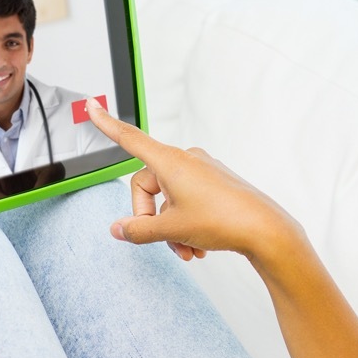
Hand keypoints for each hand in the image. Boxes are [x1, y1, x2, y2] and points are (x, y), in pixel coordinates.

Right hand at [86, 99, 301, 261]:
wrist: (266, 230)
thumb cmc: (223, 221)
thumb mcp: (172, 230)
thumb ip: (139, 230)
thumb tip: (118, 229)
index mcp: (170, 162)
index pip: (129, 139)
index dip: (107, 124)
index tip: (92, 105)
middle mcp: (185, 160)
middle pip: (148, 188)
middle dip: (152, 220)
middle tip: (168, 243)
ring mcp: (202, 170)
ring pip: (169, 201)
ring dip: (172, 230)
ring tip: (188, 251)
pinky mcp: (215, 183)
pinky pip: (188, 202)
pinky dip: (187, 226)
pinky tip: (198, 248)